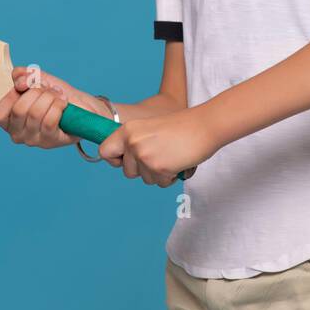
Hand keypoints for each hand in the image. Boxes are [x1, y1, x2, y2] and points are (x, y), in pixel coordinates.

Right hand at [0, 65, 89, 149]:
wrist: (79, 105)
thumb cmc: (54, 94)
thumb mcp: (36, 80)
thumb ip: (22, 76)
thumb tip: (19, 80)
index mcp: (8, 121)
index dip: (11, 95)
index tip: (26, 86)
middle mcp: (18, 134)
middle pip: (19, 109)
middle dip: (36, 92)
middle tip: (48, 89)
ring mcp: (33, 140)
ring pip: (36, 113)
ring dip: (50, 97)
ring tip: (58, 95)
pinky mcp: (50, 141)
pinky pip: (50, 121)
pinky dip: (58, 106)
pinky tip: (63, 103)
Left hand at [97, 107, 217, 186]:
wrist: (204, 126)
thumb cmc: (181, 127)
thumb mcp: (149, 128)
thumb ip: (135, 142)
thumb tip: (125, 161)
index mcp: (128, 130)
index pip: (104, 151)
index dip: (115, 160)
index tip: (127, 160)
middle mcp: (132, 142)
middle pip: (127, 171)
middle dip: (143, 170)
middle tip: (160, 155)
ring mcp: (144, 156)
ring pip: (145, 179)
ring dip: (158, 173)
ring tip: (171, 156)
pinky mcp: (158, 168)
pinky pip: (160, 183)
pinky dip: (170, 177)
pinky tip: (178, 163)